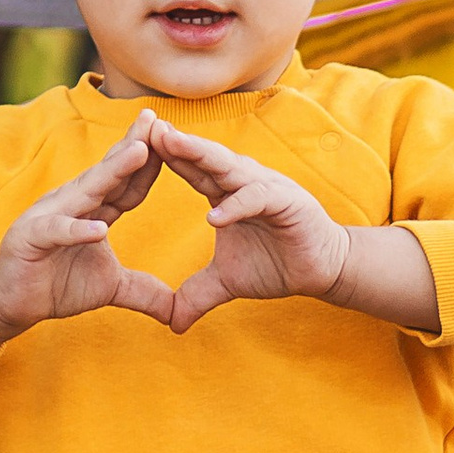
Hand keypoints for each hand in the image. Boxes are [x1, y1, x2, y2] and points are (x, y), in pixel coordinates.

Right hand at [0, 137, 177, 369]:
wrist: (11, 302)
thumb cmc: (56, 284)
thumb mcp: (110, 288)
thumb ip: (143, 292)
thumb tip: (176, 311)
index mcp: (93, 208)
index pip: (127, 183)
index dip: (151, 163)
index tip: (177, 138)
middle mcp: (73, 203)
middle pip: (109, 173)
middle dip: (134, 146)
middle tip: (156, 119)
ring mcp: (51, 217)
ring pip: (87, 191)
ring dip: (112, 172)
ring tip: (139, 152)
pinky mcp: (31, 238)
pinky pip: (59, 231)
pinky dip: (78, 230)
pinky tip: (99, 229)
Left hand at [141, 115, 440, 337]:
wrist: (322, 271)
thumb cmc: (277, 265)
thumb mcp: (227, 282)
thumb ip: (198, 295)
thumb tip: (173, 323)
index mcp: (226, 191)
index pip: (190, 168)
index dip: (164, 158)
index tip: (131, 148)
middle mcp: (244, 181)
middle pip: (205, 157)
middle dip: (177, 143)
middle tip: (147, 129)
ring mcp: (267, 187)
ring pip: (229, 167)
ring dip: (200, 157)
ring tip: (172, 149)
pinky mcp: (287, 202)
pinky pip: (257, 199)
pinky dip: (236, 206)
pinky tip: (214, 216)